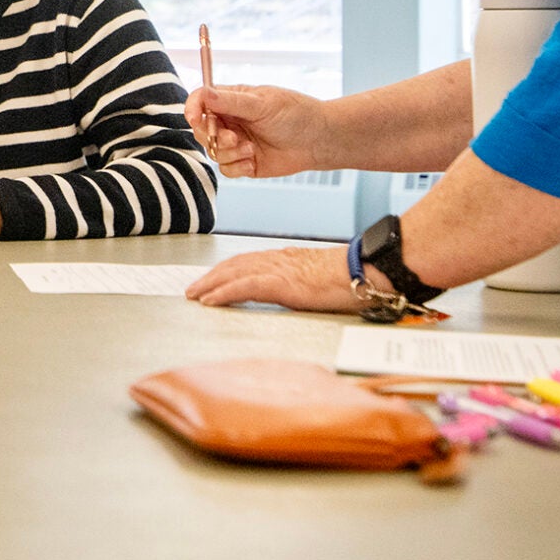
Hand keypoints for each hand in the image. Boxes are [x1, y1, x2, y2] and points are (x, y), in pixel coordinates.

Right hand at [186, 84, 331, 179]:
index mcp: (231, 100)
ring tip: (251, 149)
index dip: (192, 109)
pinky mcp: (243, 162)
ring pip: (213, 151)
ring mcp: (235, 142)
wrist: (318, 141)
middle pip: (202, 130)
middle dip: (214, 136)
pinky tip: (254, 161)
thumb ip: (231, 101)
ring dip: (229, 153)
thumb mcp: (263, 104)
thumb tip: (205, 93)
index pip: (200, 101)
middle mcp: (230, 121)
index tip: (193, 119)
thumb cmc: (296, 114)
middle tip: (232, 138)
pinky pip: (225, 169)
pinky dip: (237, 167)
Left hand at [186, 245, 361, 311]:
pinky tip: (211, 300)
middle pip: (234, 265)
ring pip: (234, 273)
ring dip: (210, 284)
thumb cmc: (352, 277)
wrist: (368, 270)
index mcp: (286, 259)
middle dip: (210, 277)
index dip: (224, 271)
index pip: (246, 262)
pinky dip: (224, 292)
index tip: (209, 280)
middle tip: (191, 289)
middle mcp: (278, 260)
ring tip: (193, 295)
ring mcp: (279, 270)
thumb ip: (302, 282)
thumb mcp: (320, 279)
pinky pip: (246, 287)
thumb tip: (296, 292)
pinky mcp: (283, 283)